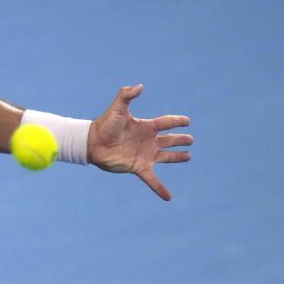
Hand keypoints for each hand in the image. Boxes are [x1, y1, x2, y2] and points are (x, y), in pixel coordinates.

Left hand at [87, 84, 192, 200]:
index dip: (177, 121)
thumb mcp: (117, 108)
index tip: (187, 121)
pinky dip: (160, 188)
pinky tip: (168, 197)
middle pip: (169, 140)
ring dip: (177, 157)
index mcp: (145, 126)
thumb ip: (126, 95)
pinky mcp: (138, 167)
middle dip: (180, 139)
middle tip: (191, 139)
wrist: (92, 143)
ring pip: (166, 157)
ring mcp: (144, 154)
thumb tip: (139, 86)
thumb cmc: (104, 125)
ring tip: (189, 156)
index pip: (165, 123)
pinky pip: (153, 180)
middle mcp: (147, 140)